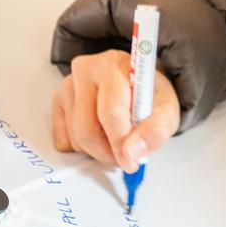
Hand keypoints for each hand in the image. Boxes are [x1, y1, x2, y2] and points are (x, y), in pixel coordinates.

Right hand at [51, 49, 179, 170]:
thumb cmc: (149, 97)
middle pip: (87, 129)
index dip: (120, 143)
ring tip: (115, 141)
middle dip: (107, 153)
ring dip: (97, 151)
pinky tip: (99, 135)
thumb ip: (155, 131)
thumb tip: (131, 152)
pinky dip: (82, 148)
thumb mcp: (166, 112)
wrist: (136, 86)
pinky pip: (63, 139)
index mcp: (115, 65)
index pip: (110, 112)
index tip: (130, 161)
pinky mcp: (58, 100)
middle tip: (124, 157)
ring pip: (75, 137)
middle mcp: (87, 69)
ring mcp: (68, 84)